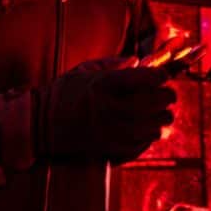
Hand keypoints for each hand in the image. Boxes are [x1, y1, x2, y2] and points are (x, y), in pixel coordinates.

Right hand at [41, 57, 176, 163]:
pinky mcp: (107, 150)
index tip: (163, 75)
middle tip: (170, 95)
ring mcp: (108, 132)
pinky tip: (150, 131)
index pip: (143, 78)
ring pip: (149, 127)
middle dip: (166, 98)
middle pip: (151, 103)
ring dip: (161, 120)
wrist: (40, 124)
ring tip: (164, 115)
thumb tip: (137, 60)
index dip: (159, 76)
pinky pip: (139, 146)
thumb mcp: (85, 70)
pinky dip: (149, 138)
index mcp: (103, 84)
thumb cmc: (64, 92)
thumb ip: (113, 64)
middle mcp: (108, 108)